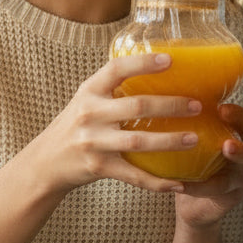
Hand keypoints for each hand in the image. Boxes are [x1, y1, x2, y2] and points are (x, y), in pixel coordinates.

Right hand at [31, 52, 199, 194]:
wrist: (45, 162)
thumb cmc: (75, 125)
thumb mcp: (87, 99)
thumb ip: (113, 88)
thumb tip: (158, 68)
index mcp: (90, 91)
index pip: (117, 69)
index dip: (143, 63)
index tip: (170, 60)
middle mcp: (90, 113)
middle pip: (137, 106)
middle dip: (171, 105)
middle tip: (197, 105)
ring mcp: (93, 142)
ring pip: (139, 142)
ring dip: (170, 141)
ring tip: (194, 138)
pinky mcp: (98, 167)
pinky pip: (134, 176)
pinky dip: (157, 182)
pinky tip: (178, 183)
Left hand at [174, 104, 242, 227]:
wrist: (191, 207)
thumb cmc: (185, 168)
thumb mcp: (184, 146)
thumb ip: (180, 128)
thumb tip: (152, 103)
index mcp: (228, 133)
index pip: (237, 115)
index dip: (233, 111)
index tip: (220, 106)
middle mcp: (240, 149)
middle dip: (240, 123)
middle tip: (227, 117)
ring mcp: (241, 172)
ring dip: (236, 152)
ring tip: (226, 147)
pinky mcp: (235, 192)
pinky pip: (220, 186)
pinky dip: (200, 186)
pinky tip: (182, 185)